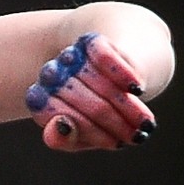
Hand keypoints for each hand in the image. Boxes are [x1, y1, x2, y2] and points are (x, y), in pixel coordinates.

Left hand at [26, 33, 156, 151]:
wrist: (117, 65)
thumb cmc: (95, 111)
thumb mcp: (81, 132)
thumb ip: (65, 139)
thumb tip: (62, 126)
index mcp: (39, 101)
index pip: (59, 118)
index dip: (92, 132)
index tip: (116, 143)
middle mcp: (50, 76)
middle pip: (81, 101)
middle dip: (112, 121)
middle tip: (136, 136)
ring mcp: (69, 56)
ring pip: (95, 82)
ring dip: (124, 104)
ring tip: (144, 122)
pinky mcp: (89, 41)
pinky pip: (102, 57)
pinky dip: (121, 74)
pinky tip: (136, 89)